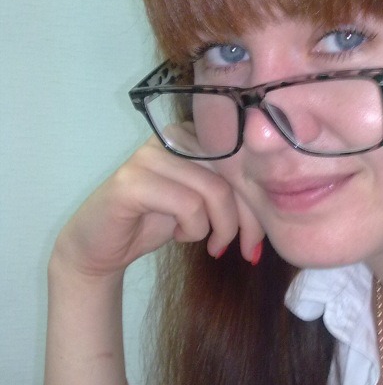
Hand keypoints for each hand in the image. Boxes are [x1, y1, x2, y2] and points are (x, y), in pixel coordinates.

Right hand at [51, 137, 264, 278]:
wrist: (102, 246)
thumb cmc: (159, 222)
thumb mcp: (207, 205)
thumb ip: (236, 196)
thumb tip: (277, 209)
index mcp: (194, 134)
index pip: (243, 161)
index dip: (257, 203)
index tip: (256, 239)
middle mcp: (172, 135)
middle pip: (233, 174)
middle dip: (246, 220)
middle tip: (244, 250)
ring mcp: (150, 154)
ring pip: (214, 190)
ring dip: (218, 228)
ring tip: (204, 241)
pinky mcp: (132, 180)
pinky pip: (188, 205)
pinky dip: (192, 229)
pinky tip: (177, 235)